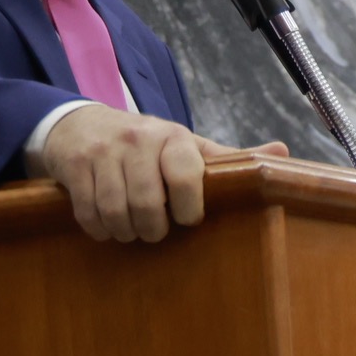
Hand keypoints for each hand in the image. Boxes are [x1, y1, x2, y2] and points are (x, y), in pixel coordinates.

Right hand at [40, 107, 286, 242]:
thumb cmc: (146, 144)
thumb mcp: (186, 146)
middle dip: (154, 229)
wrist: (80, 123)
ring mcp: (103, 153)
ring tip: (133, 230)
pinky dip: (99, 228)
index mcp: (173, 137)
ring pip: (117, 211)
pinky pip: (89, 213)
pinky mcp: (73, 167)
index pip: (186, 176)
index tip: (188, 219)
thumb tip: (283, 152)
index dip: (190, 208)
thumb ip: (227, 157)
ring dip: (126, 232)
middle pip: (148, 203)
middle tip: (156, 232)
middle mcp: (138, 140)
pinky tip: (108, 225)